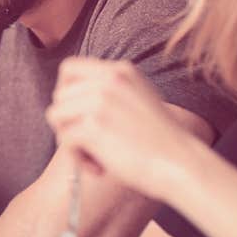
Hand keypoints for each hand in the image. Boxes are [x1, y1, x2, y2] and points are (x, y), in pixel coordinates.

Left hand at [45, 58, 205, 201]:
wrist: (180, 163)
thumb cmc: (160, 141)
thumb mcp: (139, 98)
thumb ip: (110, 92)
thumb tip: (67, 100)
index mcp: (120, 70)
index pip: (69, 68)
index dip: (65, 92)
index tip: (78, 115)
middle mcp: (108, 80)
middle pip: (59, 95)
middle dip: (68, 122)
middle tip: (90, 143)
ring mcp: (100, 102)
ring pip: (56, 116)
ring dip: (71, 141)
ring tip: (96, 157)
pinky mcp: (94, 127)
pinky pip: (65, 140)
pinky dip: (78, 159)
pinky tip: (100, 168)